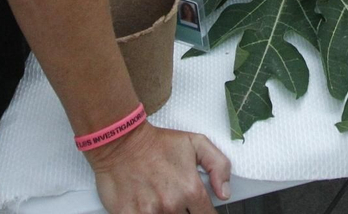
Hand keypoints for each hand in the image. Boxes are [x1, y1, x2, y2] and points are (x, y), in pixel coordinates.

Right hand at [90, 123, 230, 213]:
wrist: (121, 141)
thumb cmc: (157, 143)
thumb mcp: (196, 143)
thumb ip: (219, 166)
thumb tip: (225, 192)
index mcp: (190, 190)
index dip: (205, 212)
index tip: (199, 208)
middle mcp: (171, 204)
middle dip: (186, 212)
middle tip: (177, 200)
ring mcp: (149, 212)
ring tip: (162, 201)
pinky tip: (148, 207)